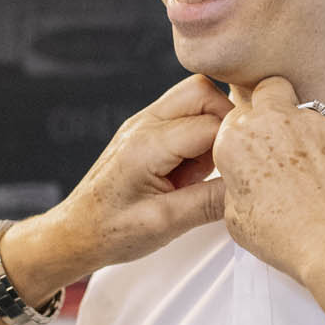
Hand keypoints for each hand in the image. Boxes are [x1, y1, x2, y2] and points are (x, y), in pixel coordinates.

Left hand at [15, 74, 229, 285]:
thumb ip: (210, 202)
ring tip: (204, 169)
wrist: (76, 233)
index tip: (245, 169)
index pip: (211, 124)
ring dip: (212, 126)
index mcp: (147, 145)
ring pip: (193, 98)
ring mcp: (142, 124)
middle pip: (202, 92)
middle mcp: (143, 124)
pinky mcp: (143, 131)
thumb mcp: (166, 224)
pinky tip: (191, 170)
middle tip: (229, 161)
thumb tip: (248, 187)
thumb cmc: (111, 231)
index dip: (235, 145)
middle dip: (227, 121)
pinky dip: (197, 135)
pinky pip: (182, 115)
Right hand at [212, 76, 324, 292]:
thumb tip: (246, 176)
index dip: (246, 132)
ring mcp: (311, 120)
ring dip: (306, 132)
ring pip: (307, 111)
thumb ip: (235, 182)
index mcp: (236, 139)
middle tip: (279, 137)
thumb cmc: (283, 236)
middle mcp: (271, 120)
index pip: (236, 116)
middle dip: (272, 105)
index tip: (254, 147)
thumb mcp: (234, 216)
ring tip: (313, 170)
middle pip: (269, 90)